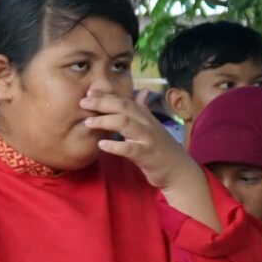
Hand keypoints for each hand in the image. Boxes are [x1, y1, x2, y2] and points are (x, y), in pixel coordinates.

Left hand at [83, 87, 214, 226]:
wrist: (178, 169)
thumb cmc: (160, 147)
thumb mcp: (152, 126)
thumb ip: (144, 109)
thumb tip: (143, 91)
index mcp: (145, 116)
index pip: (125, 100)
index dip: (107, 95)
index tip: (89, 91)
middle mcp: (147, 123)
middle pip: (124, 107)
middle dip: (103, 102)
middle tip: (83, 102)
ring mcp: (148, 139)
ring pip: (126, 123)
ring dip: (105, 121)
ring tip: (88, 122)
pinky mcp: (147, 155)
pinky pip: (130, 149)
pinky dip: (115, 146)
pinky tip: (101, 145)